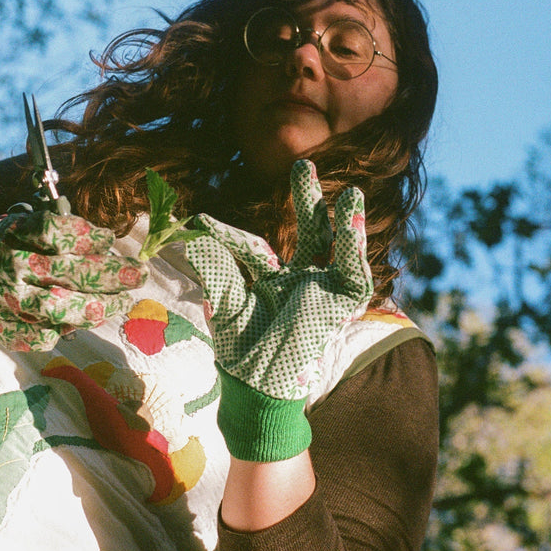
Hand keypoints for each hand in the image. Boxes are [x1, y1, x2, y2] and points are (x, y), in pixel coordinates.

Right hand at [0, 210, 145, 350]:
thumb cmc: (0, 245)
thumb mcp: (21, 224)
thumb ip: (59, 231)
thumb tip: (104, 242)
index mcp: (12, 234)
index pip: (56, 233)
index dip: (87, 237)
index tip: (110, 240)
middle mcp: (9, 267)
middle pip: (66, 272)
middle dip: (110, 275)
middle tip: (138, 275)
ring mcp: (5, 301)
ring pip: (58, 308)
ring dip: (97, 307)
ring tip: (121, 303)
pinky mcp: (3, 328)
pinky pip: (42, 334)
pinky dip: (66, 328)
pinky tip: (84, 319)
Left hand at [185, 160, 371, 460]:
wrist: (260, 387)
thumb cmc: (242, 352)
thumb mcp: (227, 308)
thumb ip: (217, 273)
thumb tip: (195, 240)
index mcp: (271, 279)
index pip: (254, 246)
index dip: (229, 235)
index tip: (199, 221)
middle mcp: (299, 278)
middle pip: (309, 230)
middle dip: (307, 198)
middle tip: (302, 164)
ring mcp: (321, 289)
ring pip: (335, 246)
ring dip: (343, 220)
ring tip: (349, 193)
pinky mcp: (340, 304)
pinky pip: (354, 273)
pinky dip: (356, 248)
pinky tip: (353, 222)